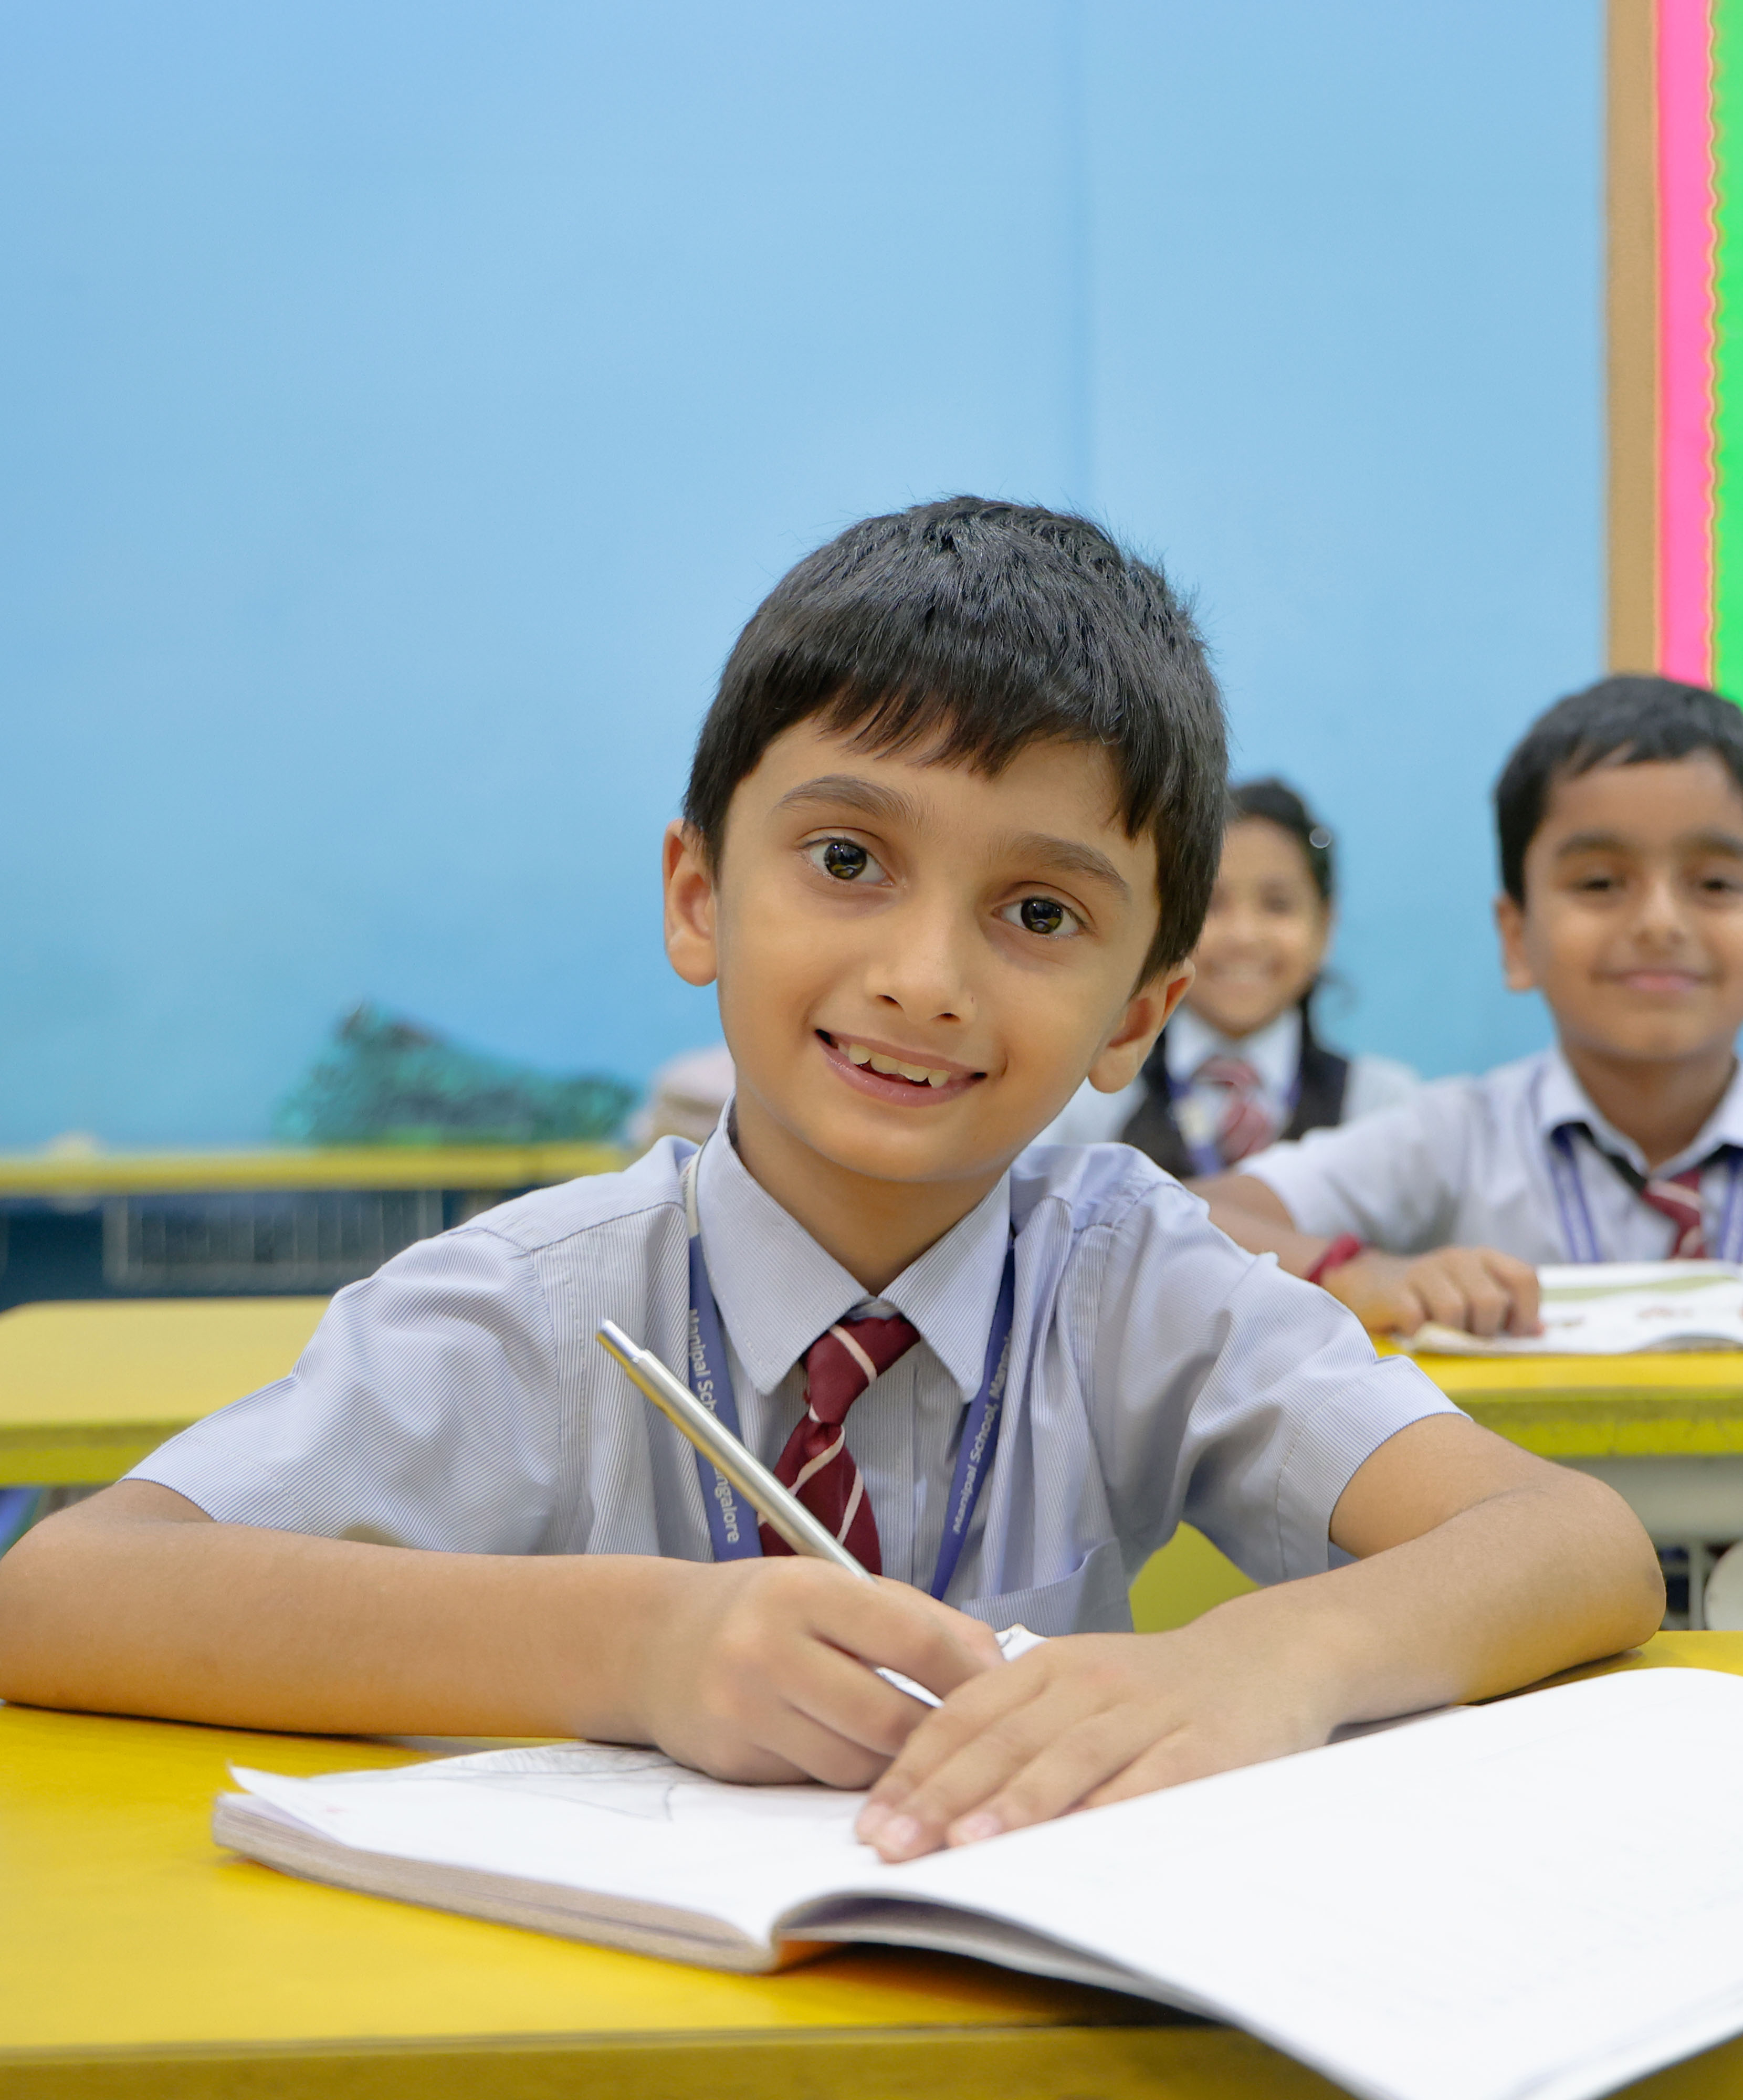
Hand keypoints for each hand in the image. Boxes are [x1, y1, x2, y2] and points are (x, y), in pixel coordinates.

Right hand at [631, 1557, 1000, 1787]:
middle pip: (888, 1717)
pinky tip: (862, 1757)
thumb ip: (921, 1619)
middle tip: (971, 1739)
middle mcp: (768, 1648)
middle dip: (938, 1735)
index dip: (964, 1674)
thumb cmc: (764, 1609)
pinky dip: (850, 1776)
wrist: (655, 1642)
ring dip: (898, 1765)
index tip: (997, 1691)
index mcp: (804, 1590)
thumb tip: (996, 1664)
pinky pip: (816, 1782)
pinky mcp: (732, 1760)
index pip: (910, 1640)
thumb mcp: (836, 1587)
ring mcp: (745, 1709)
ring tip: (919, 1750)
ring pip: (856, 1764)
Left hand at [854, 1605, 1338, 1860]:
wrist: (1264, 1657)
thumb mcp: (1076, 1686)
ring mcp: (1147, 1713)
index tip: (871, 1822)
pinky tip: (1078, 1840)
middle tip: (892, 1846)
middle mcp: (1090, 1682)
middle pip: (1003, 1740)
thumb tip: (927, 1793)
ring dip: (1013, 1803)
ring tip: (964, 1844)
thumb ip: (1013, 1726)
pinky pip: (1153, 1781)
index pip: (963, 1715)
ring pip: (1068, 1757)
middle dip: (942, 1797)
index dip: (915, 1768)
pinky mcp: (1205, 1747)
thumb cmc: (1153, 1688)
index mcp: (1049, 1666)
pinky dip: (1113, 1808)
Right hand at [1322, 1246, 1540, 1338]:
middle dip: (1485, 1330)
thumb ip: (1506, 1309)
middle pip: (1490, 1301)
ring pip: (1455, 1311)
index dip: (1526, 1311)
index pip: (1523, 1277)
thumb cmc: (1430, 1297)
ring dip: (1452, 1335)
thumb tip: (1540, 1332)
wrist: (1368, 1285)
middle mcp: (1456, 1259)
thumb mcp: (1471, 1294)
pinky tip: (1415, 1332)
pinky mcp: (1395, 1292)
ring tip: (1442, 1336)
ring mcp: (1423, 1272)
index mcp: (1482, 1258)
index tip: (1515, 1333)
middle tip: (1470, 1338)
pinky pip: (1420, 1320)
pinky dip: (1421, 1335)